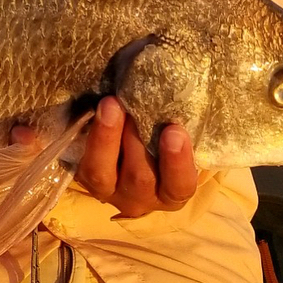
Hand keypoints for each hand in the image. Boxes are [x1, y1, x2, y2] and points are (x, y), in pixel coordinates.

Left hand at [72, 97, 197, 216]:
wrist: (127, 135)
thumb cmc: (160, 132)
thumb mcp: (174, 132)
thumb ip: (180, 120)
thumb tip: (205, 85)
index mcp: (172, 191)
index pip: (180, 186)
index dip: (178, 162)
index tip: (175, 130)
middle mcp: (141, 197)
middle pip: (140, 179)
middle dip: (137, 143)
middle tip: (136, 108)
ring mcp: (108, 189)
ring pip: (102, 174)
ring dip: (107, 138)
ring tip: (111, 104)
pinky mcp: (82, 176)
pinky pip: (78, 164)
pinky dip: (85, 140)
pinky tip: (89, 112)